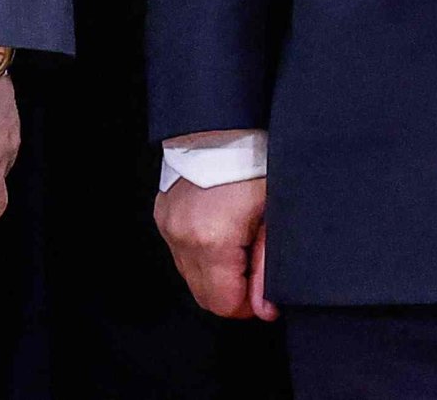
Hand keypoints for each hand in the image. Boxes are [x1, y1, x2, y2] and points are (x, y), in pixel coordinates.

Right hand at [154, 156, 273, 319]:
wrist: (223, 126)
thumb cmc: (254, 167)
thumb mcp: (273, 219)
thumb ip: (266, 269)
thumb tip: (262, 309)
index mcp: (211, 241)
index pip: (223, 304)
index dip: (248, 305)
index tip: (263, 288)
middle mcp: (181, 236)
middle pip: (204, 296)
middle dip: (231, 292)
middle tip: (254, 268)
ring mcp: (167, 224)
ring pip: (191, 276)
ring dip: (215, 273)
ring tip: (238, 245)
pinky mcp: (162, 214)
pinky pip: (181, 252)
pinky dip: (200, 253)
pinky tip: (219, 232)